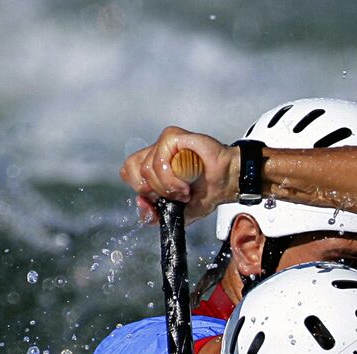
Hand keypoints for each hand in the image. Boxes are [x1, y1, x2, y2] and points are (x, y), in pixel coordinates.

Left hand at [119, 126, 237, 224]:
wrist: (228, 183)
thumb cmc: (207, 192)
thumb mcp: (176, 212)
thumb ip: (155, 214)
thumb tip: (142, 205)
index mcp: (154, 165)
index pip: (128, 172)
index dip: (141, 189)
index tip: (159, 199)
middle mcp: (157, 151)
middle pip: (132, 170)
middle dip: (154, 191)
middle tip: (174, 195)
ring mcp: (164, 143)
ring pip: (146, 169)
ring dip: (168, 187)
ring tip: (184, 189)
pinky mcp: (173, 137)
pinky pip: (159, 161)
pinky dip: (171, 179)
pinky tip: (186, 182)